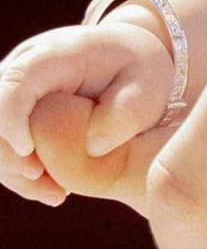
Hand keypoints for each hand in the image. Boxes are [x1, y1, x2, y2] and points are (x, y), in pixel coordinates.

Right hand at [0, 17, 178, 196]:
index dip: (11, 118)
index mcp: (57, 54)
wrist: (127, 60)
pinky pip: (3, 146)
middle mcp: (25, 66)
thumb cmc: (139, 71)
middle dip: (9, 155)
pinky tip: (54, 191)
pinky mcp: (13, 111)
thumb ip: (127, 112)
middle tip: (50, 186)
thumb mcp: (149, 85)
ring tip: (58, 194)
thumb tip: (91, 146)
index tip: (29, 152)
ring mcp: (15, 89)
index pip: (16, 81)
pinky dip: (22, 173)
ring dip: (16, 171)